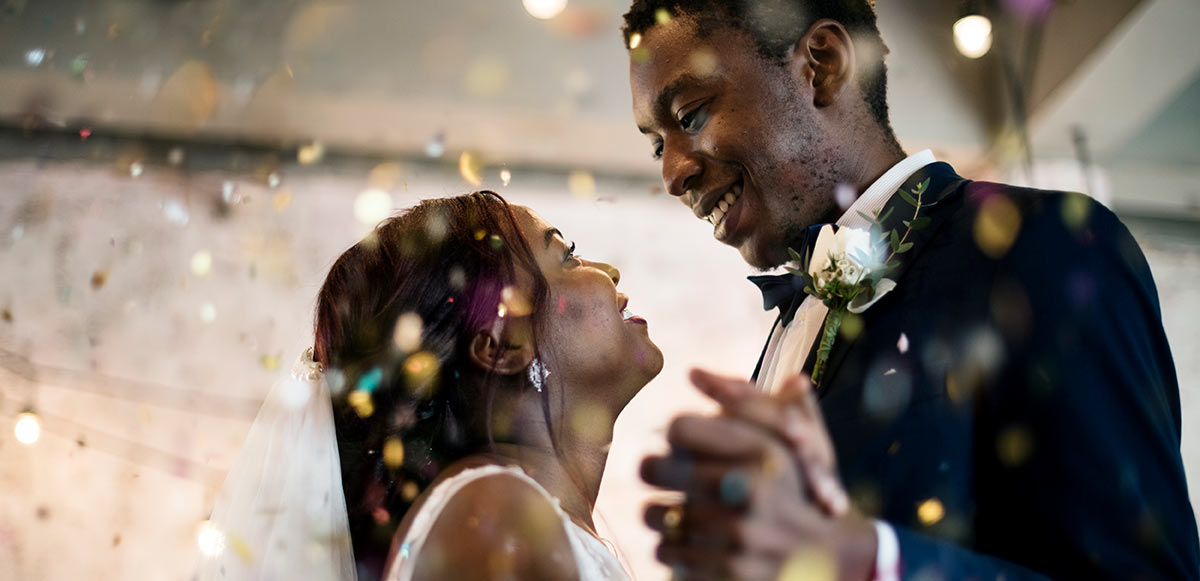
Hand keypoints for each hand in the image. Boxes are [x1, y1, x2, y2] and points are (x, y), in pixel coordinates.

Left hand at [639, 369, 873, 579]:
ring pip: (655, 513)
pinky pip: (666, 553)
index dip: (675, 433)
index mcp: (759, 453)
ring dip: (657, 513)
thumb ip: (745, 400)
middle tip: (653, 470)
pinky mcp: (724, 574)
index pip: (680, 427)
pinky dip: (669, 548)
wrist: (829, 556)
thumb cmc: (796, 487)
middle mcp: (745, 495)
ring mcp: (733, 539)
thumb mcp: (785, 438)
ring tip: (670, 511)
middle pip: (654, 468)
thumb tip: (695, 372)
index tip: (677, 442)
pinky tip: (683, 542)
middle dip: (652, 468)